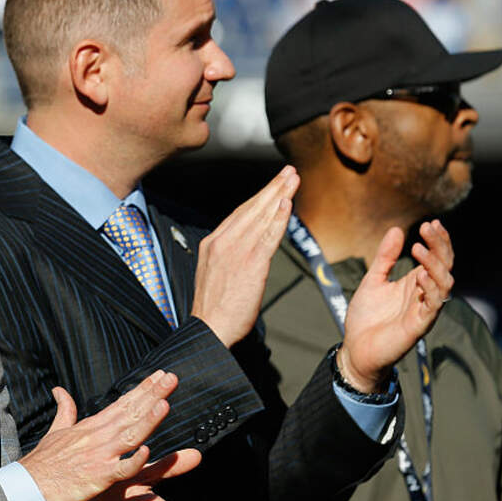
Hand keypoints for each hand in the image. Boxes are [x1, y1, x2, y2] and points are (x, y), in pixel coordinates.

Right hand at [18, 370, 177, 500]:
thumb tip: (59, 390)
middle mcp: (100, 436)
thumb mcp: (56, 430)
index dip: (143, 389)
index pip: (123, 402)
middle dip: (152, 395)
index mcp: (92, 425)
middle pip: (131, 413)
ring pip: (130, 435)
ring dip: (148, 420)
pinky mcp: (99, 477)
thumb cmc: (44, 460)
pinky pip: (121, 469)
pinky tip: (147, 450)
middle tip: (172, 378)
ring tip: (165, 403)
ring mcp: (101, 455)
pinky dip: (133, 460)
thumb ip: (65, 409)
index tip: (160, 375)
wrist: (30, 485)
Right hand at [191, 166, 298, 345]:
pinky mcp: (251, 263)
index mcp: (213, 243)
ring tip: (293, 180)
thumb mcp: (214, 273)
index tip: (273, 186)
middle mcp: (223, 242)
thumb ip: (229, 256)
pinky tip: (287, 204)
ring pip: (261, 217)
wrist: (209, 328)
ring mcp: (236, 251)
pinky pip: (268, 235)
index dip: (259, 197)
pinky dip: (278, 218)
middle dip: (272, 188)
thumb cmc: (214, 308)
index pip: (240, 214)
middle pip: (252, 208)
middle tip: (288, 173)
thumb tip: (245, 250)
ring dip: (279, 195)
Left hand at [340, 220, 453, 391]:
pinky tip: (420, 275)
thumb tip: (397, 229)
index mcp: (415, 283)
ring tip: (418, 248)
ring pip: (445, 284)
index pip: (437, 258)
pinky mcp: (419, 325)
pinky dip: (430, 288)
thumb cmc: (366, 317)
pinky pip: (434, 305)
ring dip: (435, 264)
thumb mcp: (373, 280)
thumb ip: (385, 257)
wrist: (356, 349)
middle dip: (440, 246)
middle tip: (428, 228)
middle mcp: (424, 294)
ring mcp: (424, 310)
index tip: (431, 223)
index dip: (438, 241)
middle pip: (444, 266)